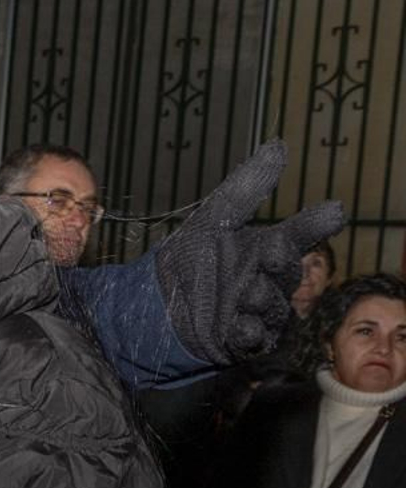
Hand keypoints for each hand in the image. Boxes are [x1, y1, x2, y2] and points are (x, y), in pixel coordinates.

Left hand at [153, 140, 343, 364]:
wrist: (154, 305)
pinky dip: (249, 332)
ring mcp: (261, 313)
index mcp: (266, 248)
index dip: (315, 223)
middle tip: (270, 253)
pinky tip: (237, 327)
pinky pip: (258, 339)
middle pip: (289, 271)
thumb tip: (278, 145)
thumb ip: (246, 188)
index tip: (333, 211)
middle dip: (281, 263)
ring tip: (245, 293)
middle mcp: (269, 280)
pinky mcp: (247, 342)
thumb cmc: (188, 260)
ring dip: (261, 299)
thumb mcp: (213, 220)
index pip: (299, 233)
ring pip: (276, 307)